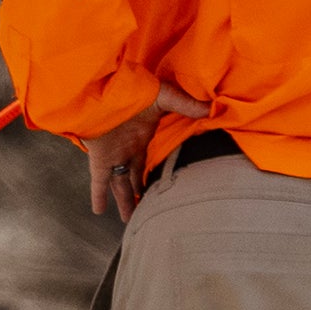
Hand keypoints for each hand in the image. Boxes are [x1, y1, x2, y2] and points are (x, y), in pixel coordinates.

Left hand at [82, 86, 208, 217]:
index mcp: (142, 137)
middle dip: (137, 193)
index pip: (147, 161)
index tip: (158, 187)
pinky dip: (98, 197)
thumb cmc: (134, 90)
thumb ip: (186, 105)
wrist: (106, 90)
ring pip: (119, 185)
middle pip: (133, 178)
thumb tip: (212, 108)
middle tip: (143, 209)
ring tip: (129, 220)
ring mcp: (114, 156)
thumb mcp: (165, 97)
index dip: (151, 174)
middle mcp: (128, 150)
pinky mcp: (100, 159)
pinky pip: (99, 183)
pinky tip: (99, 212)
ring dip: (124, 202)